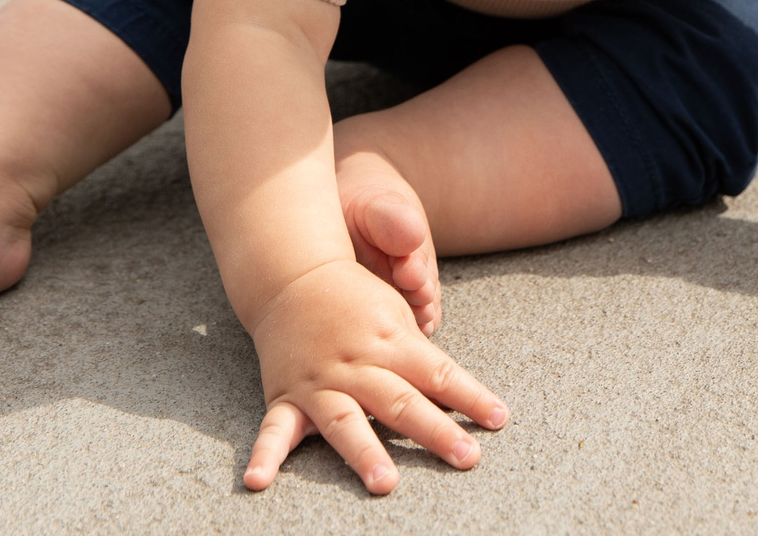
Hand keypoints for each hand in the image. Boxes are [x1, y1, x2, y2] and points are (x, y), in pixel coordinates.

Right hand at [242, 257, 508, 494]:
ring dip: (366, 451)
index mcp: (391, 342)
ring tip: (385, 482)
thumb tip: (462, 398)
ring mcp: (320, 383)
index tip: (499, 420)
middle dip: (435, 431)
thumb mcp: (398, 316)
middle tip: (466, 457)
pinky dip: (266, 456)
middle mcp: (357, 365)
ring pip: (346, 421)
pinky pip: (275, 429)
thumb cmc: (356, 300)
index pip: (439, 373)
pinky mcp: (286, 395)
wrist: (293, 275)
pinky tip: (258, 482)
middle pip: (401, 402)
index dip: (471, 397)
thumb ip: (424, 359)